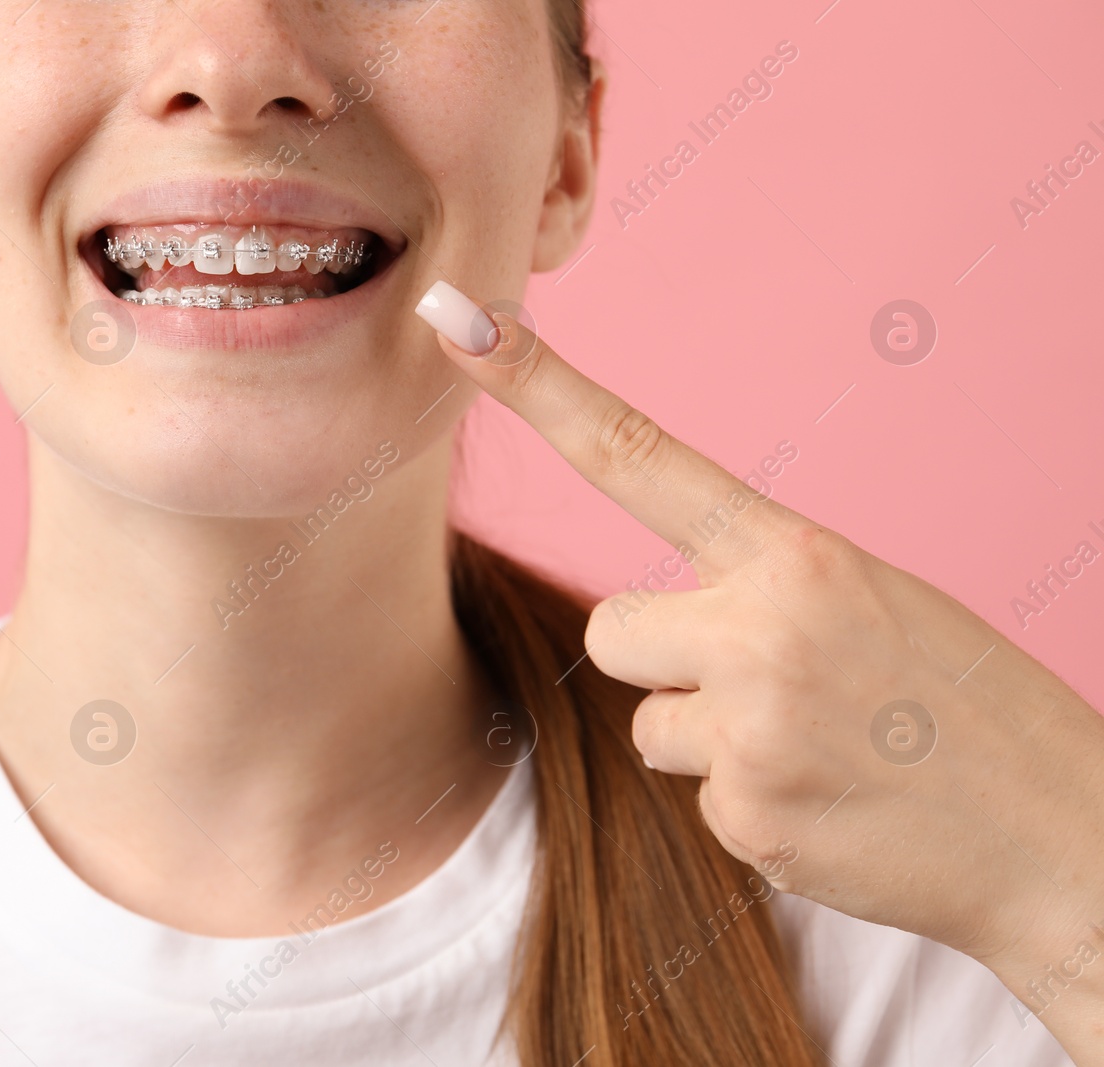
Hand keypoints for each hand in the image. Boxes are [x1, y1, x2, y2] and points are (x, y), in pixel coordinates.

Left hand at [417, 281, 1103, 1059]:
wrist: (1061, 835)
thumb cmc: (959, 704)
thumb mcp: (869, 602)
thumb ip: (754, 588)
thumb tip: (641, 627)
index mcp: (795, 553)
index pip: (638, 453)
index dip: (541, 389)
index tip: (461, 323)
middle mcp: (760, 628)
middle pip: (610, 629)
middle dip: (661, 659)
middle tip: (768, 686)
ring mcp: (750, 728)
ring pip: (646, 724)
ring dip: (709, 739)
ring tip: (816, 749)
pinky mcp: (748, 817)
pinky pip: (696, 798)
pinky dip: (750, 806)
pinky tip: (830, 804)